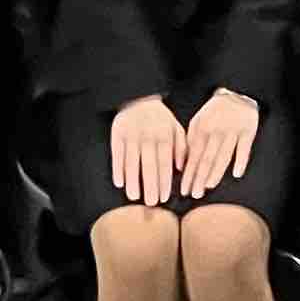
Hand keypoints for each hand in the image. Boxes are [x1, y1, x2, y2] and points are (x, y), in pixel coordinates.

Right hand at [110, 94, 185, 208]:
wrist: (139, 97)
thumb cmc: (161, 118)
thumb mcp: (176, 128)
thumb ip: (182, 148)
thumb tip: (182, 169)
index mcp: (165, 136)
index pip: (165, 163)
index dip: (164, 182)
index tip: (164, 198)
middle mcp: (148, 136)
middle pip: (149, 165)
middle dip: (150, 185)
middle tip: (151, 203)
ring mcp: (132, 135)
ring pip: (132, 162)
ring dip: (133, 181)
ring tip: (134, 196)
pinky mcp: (117, 134)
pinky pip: (117, 154)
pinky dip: (118, 169)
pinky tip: (119, 183)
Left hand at [180, 89, 260, 197]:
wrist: (236, 92)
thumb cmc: (214, 112)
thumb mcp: (198, 122)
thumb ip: (191, 142)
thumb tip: (184, 164)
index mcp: (202, 129)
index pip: (193, 156)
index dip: (188, 174)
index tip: (184, 190)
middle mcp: (216, 131)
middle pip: (207, 158)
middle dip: (199, 178)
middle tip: (195, 194)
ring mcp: (232, 131)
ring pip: (224, 155)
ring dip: (216, 172)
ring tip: (209, 186)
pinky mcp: (248, 130)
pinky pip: (244, 148)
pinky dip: (241, 160)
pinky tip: (237, 174)